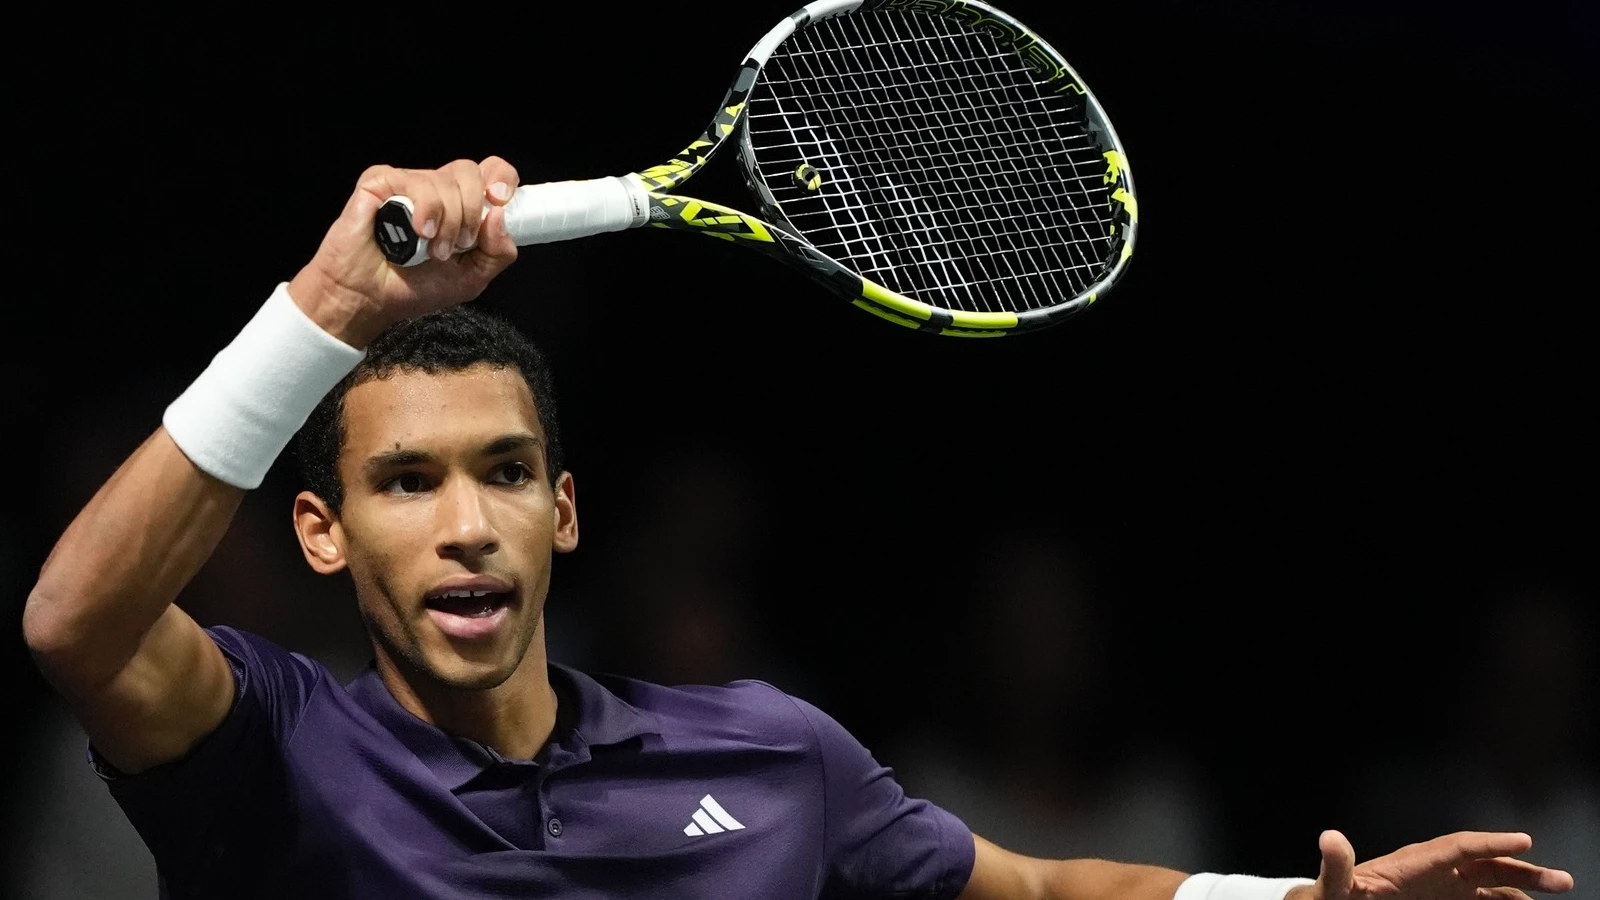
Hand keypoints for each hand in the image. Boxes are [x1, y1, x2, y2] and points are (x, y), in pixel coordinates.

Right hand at [287, 157, 520, 346]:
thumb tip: (500, 216)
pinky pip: (412, 181)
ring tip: (431, 249)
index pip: (490, 172)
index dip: (501, 179)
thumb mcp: (472, 278)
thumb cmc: (413, 288)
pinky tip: (416, 232)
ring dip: (447, 221)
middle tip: (459, 243)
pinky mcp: (379, 184)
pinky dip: (423, 209)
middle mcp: (435, 190)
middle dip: (471, 211)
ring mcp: (406, 185)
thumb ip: (498, 252)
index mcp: (460, 205)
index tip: (500, 202)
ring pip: (443, 180)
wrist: (370, 300)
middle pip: (468, 171)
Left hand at [1294, 830, 1573, 899]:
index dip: (1490, 843)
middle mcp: (1434, 874)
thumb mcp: (1337, 884)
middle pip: (1485, 866)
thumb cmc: (1335, 896)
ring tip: (1557, 889)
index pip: (1458, 848)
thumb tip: (1329, 839)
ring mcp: (1441, 891)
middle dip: (1523, 870)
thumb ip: (1338, 865)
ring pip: (1491, 886)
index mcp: (1412, 864)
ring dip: (1522, 889)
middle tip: (1562, 881)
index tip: (1524, 841)